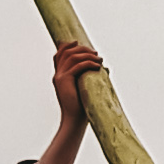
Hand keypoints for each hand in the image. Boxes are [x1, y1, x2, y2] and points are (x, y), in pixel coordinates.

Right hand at [37, 41, 103, 163]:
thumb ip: (89, 77)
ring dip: (87, 55)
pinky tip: (97, 66)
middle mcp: (58, 75)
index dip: (67, 46)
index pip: (59, 55)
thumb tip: (105, 68)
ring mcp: (60, 77)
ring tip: (99, 59)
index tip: (78, 43)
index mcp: (59, 76)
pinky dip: (88, 63)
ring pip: (72, 57)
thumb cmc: (82, 108)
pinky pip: (77, 66)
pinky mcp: (64, 81)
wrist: (74, 121)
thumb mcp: (85, 89)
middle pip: (66, 52)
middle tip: (96, 54)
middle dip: (82, 49)